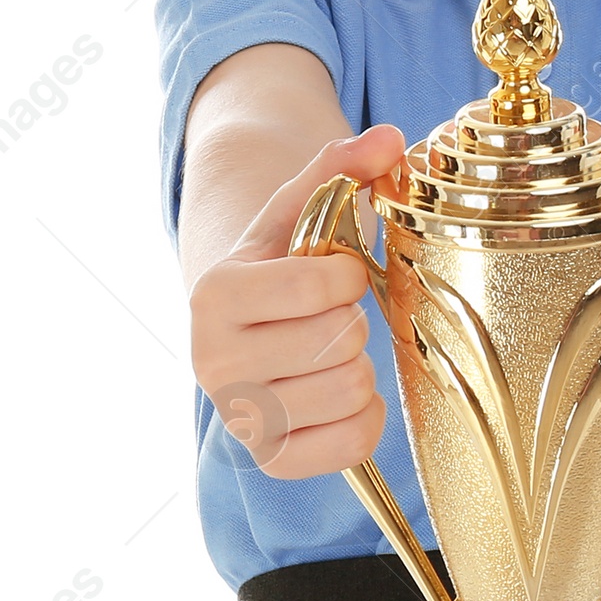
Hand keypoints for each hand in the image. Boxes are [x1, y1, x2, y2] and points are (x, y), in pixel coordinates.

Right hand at [188, 124, 404, 478]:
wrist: (246, 332)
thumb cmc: (282, 266)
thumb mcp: (302, 210)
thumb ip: (341, 166)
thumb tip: (389, 139)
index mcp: (214, 295)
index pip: (320, 286)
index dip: (348, 273)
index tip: (334, 273)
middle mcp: (212, 364)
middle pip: (341, 341)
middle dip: (352, 321)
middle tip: (328, 318)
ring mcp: (239, 420)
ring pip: (352, 391)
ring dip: (360, 367)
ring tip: (330, 354)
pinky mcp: (272, 461)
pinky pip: (355, 443)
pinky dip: (365, 417)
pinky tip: (339, 395)